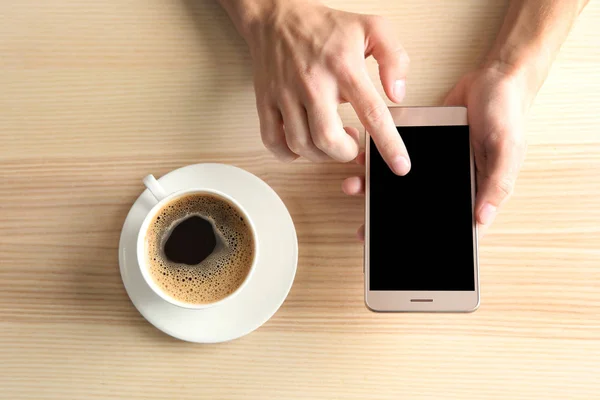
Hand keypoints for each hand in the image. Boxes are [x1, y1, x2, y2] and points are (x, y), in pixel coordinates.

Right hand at [240, 0, 410, 173]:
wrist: (278, 16)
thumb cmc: (325, 27)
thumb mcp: (373, 28)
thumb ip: (395, 58)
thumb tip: (397, 94)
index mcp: (344, 68)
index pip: (372, 113)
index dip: (388, 145)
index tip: (400, 166)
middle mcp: (313, 84)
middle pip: (328, 140)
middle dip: (345, 153)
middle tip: (351, 144)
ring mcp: (286, 95)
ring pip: (302, 145)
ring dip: (320, 154)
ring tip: (330, 139)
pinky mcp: (266, 102)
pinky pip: (273, 142)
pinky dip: (288, 154)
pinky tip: (302, 144)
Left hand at [342, 65, 528, 240]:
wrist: (493, 79)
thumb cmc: (507, 114)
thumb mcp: (508, 148)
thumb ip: (497, 184)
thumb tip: (482, 218)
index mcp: (476, 191)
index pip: (452, 227)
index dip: (428, 242)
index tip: (399, 253)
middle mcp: (451, 184)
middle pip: (418, 210)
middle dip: (389, 220)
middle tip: (363, 230)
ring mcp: (433, 167)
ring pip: (400, 187)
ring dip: (376, 190)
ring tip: (353, 188)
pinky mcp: (419, 148)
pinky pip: (396, 159)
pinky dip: (378, 163)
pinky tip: (361, 163)